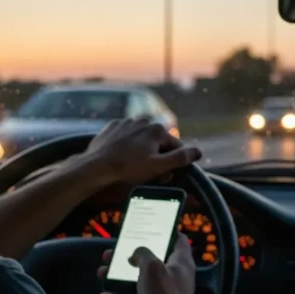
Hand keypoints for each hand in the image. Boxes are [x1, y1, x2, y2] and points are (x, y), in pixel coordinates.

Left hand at [83, 118, 201, 184]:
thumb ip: (180, 158)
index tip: (163, 173)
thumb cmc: (128, 169)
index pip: (176, 147)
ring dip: (142, 150)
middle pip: (158, 142)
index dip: (172, 162)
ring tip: (131, 164)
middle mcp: (144, 120)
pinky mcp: (113, 126)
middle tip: (146, 171)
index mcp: (157, 129)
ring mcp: (127, 122)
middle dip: (157, 155)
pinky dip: (127, 145)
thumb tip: (198, 152)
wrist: (96, 166)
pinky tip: (121, 156)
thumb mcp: (158, 167)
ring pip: (142, 138)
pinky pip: (126, 136)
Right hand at [96, 233, 195, 293]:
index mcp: (181, 262)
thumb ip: (142, 253)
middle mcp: (175, 277)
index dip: (166, 231)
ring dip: (120, 276)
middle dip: (131, 255)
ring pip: (140, 281)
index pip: (178, 240)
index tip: (151, 226)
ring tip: (102, 271)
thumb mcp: (151, 266)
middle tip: (113, 251)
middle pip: (152, 260)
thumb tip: (136, 253)